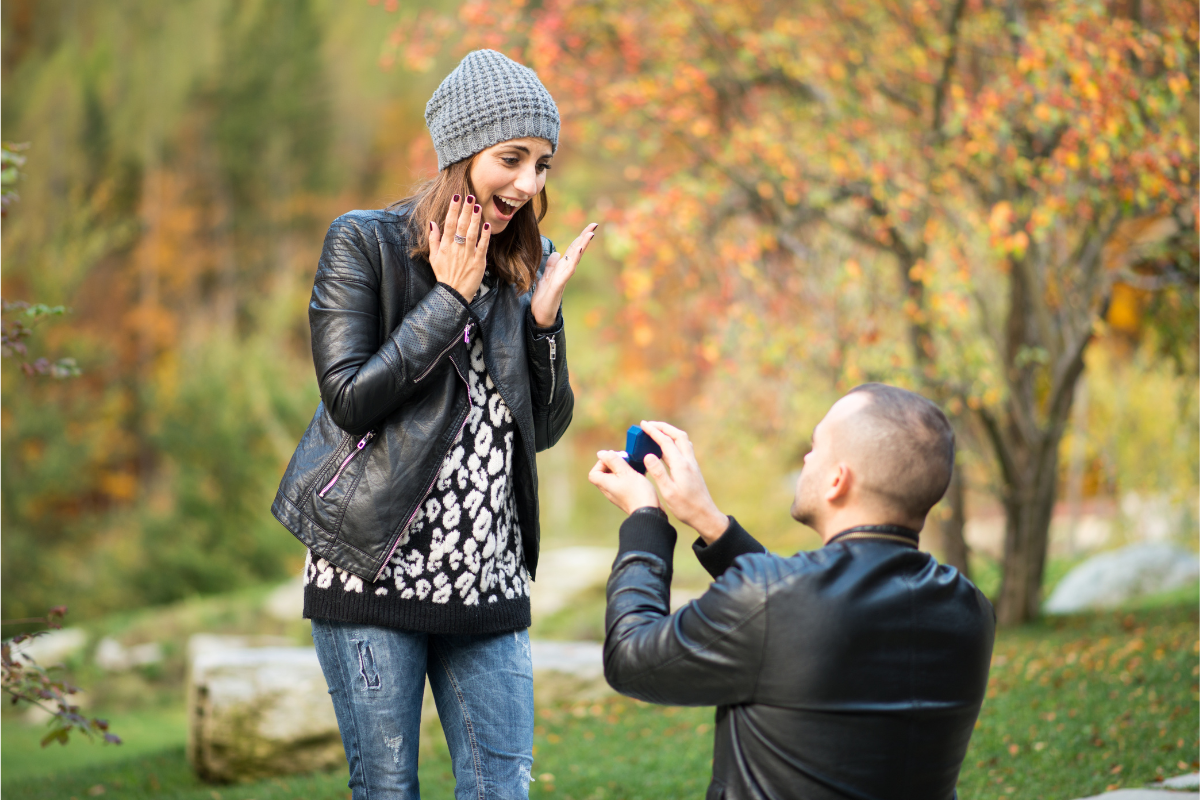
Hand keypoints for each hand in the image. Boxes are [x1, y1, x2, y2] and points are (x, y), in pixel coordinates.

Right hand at [429, 194, 490, 299]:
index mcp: (445, 246)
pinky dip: (485, 236)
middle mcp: (456, 248)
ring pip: (472, 234)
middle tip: (470, 196)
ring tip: (478, 206)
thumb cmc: (444, 275)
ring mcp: (468, 255)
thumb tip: (432, 223)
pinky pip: (482, 247)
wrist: (453, 294)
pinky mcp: (478, 263)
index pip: (449, 224)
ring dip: (475, 219)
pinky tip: (487, 225)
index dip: (453, 210)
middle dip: (466, 210)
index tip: (457, 197)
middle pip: (462, 226)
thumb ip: (433, 239)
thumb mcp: (433, 257)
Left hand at [531, 223, 597, 326]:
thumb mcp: (545, 277)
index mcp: (562, 268)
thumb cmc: (544, 299)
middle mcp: (565, 271)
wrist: (540, 316)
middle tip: (594, 225)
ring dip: (582, 246)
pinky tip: (578, 251)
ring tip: (589, 234)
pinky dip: (573, 260)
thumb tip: (556, 253)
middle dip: (585, 238)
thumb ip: (551, 266)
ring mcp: (563, 278)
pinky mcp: (558, 285)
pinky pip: (567, 271)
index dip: (580, 237)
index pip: (573, 249)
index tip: (590, 226)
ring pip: (575, 259)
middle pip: (577, 251)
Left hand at [588, 449, 658, 514]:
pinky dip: (629, 477)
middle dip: (613, 465)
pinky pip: (624, 484)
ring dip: (622, 470)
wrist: (649, 512)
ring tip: (632, 466)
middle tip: (624, 460)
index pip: (594, 473)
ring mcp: (618, 495)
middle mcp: (609, 491)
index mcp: (605, 484)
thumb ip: (613, 461)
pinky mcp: (627, 497)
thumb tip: (601, 453)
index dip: (601, 463)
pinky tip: (639, 474)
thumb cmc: (637, 492)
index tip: (613, 459)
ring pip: (615, 479)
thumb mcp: (625, 472)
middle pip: (604, 475)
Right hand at [639, 421, 728, 543]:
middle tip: (649, 424)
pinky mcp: (693, 469)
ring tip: (657, 431)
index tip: (642, 425)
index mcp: (681, 465)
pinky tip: (667, 447)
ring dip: (670, 432)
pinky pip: (684, 448)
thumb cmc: (686, 507)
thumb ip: (658, 472)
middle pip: (678, 435)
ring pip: (683, 440)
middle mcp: (688, 461)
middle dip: (663, 427)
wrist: (705, 515)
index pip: (666, 442)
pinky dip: (674, 441)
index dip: (653, 431)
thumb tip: (648, 455)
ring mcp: (692, 464)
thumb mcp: (668, 492)